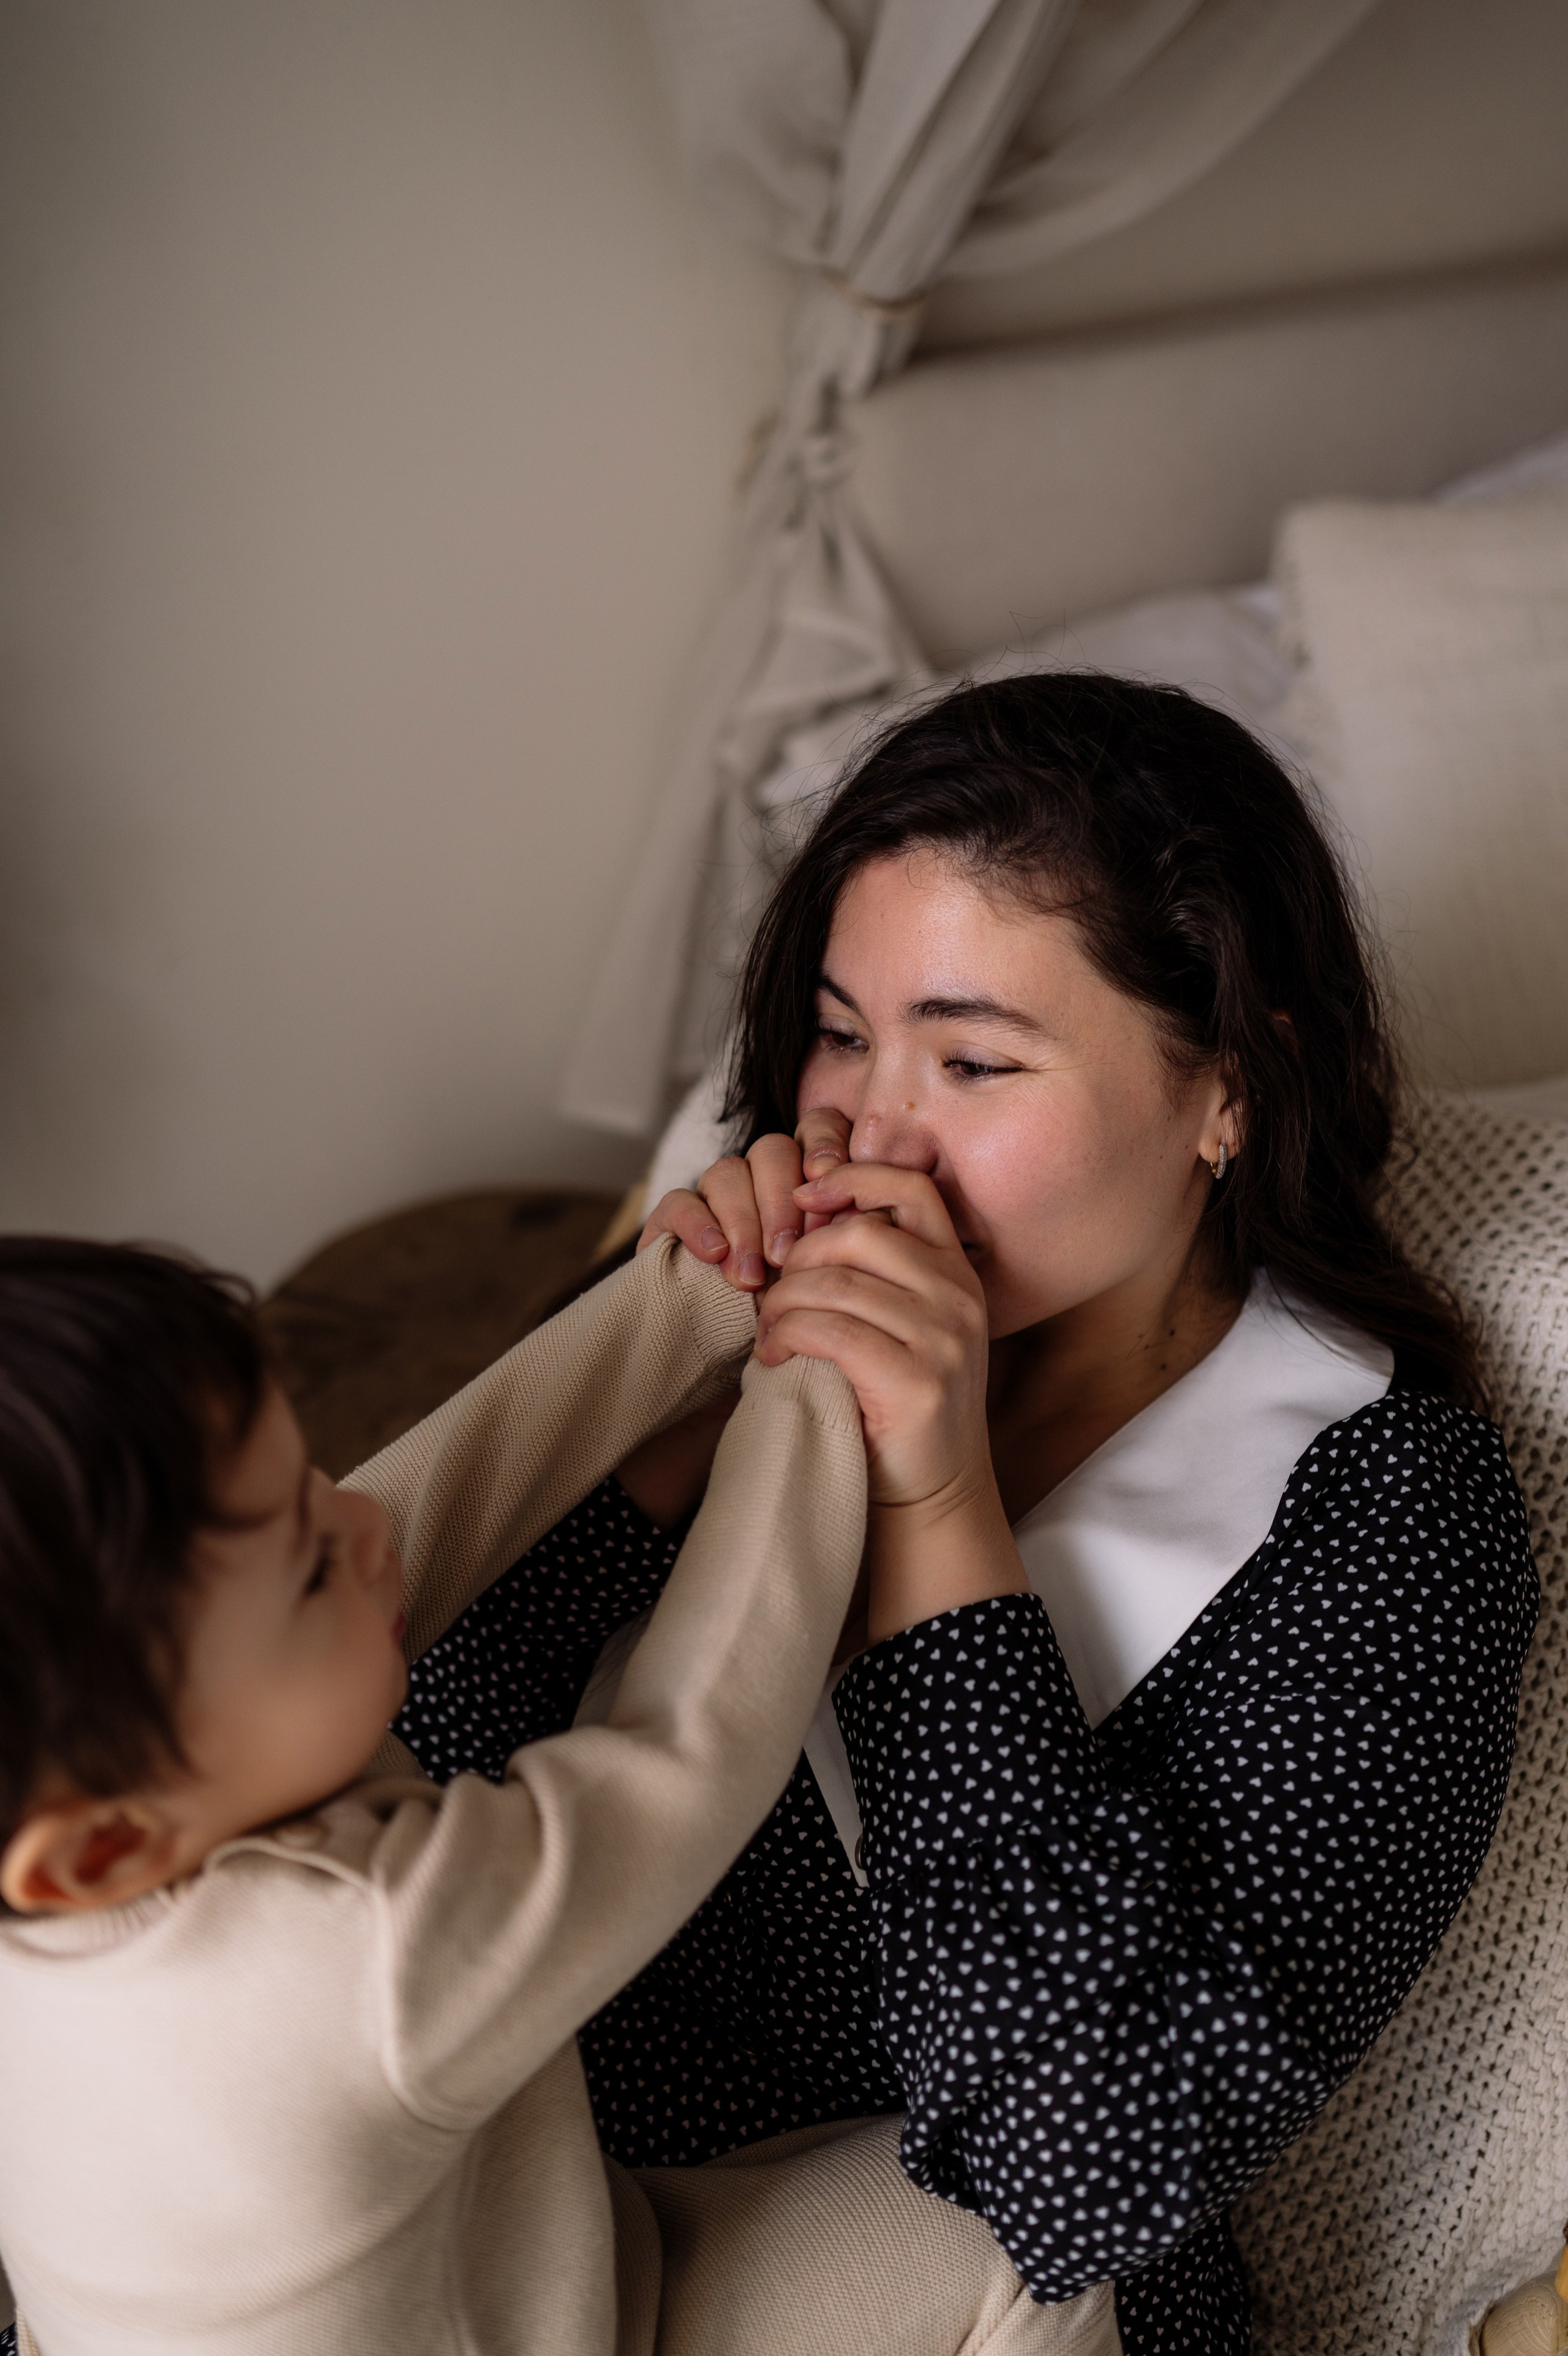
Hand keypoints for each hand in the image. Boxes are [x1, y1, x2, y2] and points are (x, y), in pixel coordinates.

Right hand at [636, 1107, 851, 1292]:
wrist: (734, 1349)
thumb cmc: (794, 1312)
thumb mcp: (828, 1276)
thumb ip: (844, 1237)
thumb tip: (859, 1215)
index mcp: (807, 1177)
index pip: (817, 1128)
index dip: (823, 1144)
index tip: (826, 1178)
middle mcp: (762, 1176)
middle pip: (772, 1150)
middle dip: (781, 1201)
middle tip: (786, 1254)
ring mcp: (715, 1194)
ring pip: (728, 1172)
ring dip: (743, 1224)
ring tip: (752, 1277)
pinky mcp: (672, 1218)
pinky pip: (680, 1201)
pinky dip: (697, 1225)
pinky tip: (714, 1256)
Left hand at [754, 1161, 1026, 1644]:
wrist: (931, 1498)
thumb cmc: (897, 1409)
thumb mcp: (904, 1329)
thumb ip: (876, 1277)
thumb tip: (802, 1224)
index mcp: (957, 1274)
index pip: (913, 1188)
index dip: (853, 1176)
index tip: (804, 1194)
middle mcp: (959, 1298)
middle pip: (858, 1233)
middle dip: (798, 1258)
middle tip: (768, 1295)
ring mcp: (944, 1338)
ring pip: (835, 1282)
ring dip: (781, 1304)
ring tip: (767, 1333)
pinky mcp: (917, 1380)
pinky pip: (828, 1330)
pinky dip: (786, 1336)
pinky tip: (774, 1357)